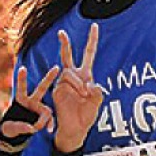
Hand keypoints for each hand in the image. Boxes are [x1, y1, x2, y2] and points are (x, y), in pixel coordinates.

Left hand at [0, 65, 59, 147]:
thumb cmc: (10, 128)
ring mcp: (38, 108)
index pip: (21, 88)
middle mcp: (31, 101)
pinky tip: (49, 130)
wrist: (14, 134)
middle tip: (56, 67)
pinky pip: (48, 120)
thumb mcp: (10, 128)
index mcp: (20, 100)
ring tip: (37, 128)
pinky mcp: (42, 117)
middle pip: (41, 88)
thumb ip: (20, 127)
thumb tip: (33, 128)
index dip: (22, 79)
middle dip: (49, 78)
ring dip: (44, 120)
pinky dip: (49, 125)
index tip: (22, 68)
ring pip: (47, 111)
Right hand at [52, 24, 102, 153]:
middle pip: (68, 56)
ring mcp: (64, 84)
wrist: (74, 129)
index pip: (88, 54)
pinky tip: (79, 95)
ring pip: (69, 72)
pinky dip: (74, 87)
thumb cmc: (86, 117)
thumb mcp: (97, 103)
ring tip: (84, 95)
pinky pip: (65, 83)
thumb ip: (97, 92)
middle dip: (65, 44)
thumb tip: (89, 83)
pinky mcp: (57, 91)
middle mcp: (74, 77)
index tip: (94, 26)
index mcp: (86, 76)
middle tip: (61, 32)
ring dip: (78, 82)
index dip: (91, 40)